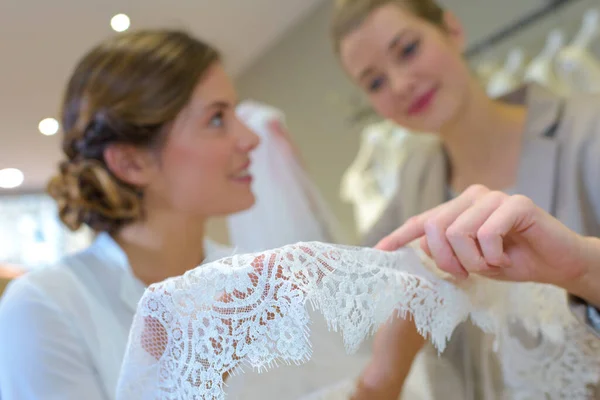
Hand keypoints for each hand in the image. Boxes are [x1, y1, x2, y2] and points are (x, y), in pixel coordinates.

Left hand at [376, 185, 599, 303]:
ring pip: (458, 233)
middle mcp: (472, 196)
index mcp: (457, 208)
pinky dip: (493, 255)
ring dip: (473, 262)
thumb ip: (445, 252)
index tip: (378, 251)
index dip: (398, 236)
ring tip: (491, 264)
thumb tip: (419, 245)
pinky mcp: (517, 203)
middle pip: (435, 228)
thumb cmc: (510, 259)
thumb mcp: (470, 261)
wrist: (555, 263)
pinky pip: (486, 233)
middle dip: (445, 260)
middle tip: (464, 274)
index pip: (421, 220)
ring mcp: (494, 197)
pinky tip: (506, 257)